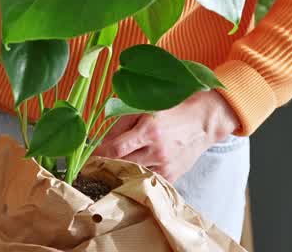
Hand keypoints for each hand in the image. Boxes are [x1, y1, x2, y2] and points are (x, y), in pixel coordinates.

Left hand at [95, 90, 239, 181]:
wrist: (203, 122)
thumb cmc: (171, 111)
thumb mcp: (143, 109)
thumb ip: (121, 125)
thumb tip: (100, 141)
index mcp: (149, 130)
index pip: (116, 149)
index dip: (99, 154)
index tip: (88, 157)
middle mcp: (158, 151)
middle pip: (123, 164)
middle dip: (106, 164)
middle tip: (94, 164)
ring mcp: (166, 166)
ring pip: (134, 174)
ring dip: (120, 171)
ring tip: (110, 168)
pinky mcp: (173, 176)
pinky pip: (148, 181)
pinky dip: (137, 177)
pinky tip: (130, 172)